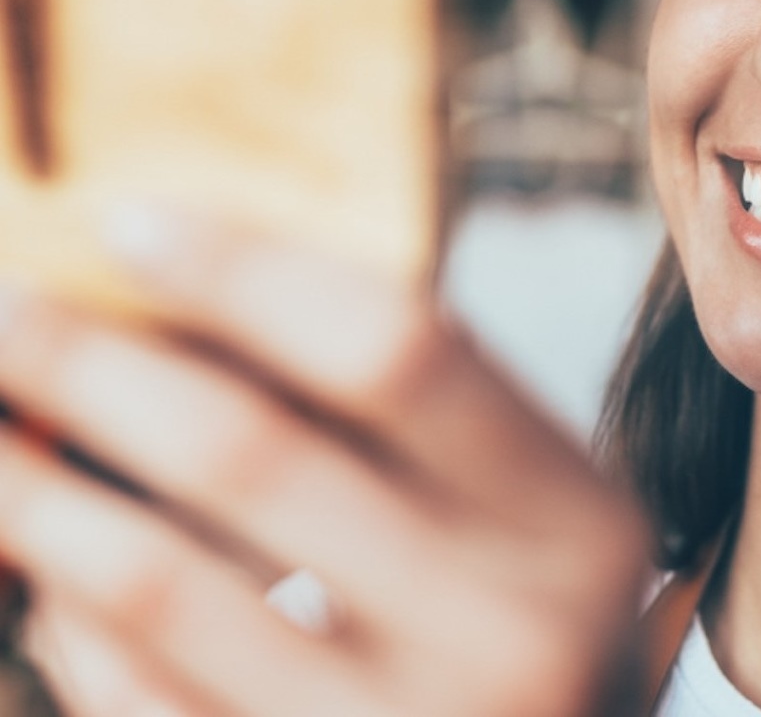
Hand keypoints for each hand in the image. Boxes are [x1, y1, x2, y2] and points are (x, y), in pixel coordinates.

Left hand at [0, 206, 649, 716]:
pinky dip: (71, 621)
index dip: (252, 275)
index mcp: (575, 523)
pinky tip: (52, 567)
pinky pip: (136, 706)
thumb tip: (183, 305)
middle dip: (96, 367)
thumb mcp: (515, 497)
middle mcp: (508, 638)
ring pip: (162, 589)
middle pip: (256, 458)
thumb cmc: (521, 603)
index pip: (400, 352)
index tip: (134, 221)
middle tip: (7, 308)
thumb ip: (398, 409)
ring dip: (39, 493)